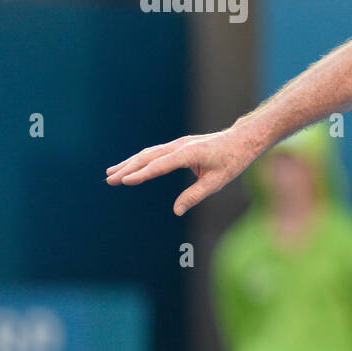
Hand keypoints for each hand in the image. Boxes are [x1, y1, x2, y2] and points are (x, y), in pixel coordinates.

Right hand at [105, 125, 262, 215]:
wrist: (242, 139)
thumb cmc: (232, 160)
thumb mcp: (217, 181)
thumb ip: (195, 196)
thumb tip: (176, 211)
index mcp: (189, 153)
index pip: (160, 165)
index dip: (142, 174)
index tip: (125, 181)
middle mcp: (180, 146)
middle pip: (148, 157)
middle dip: (127, 169)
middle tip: (109, 180)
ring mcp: (178, 144)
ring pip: (149, 153)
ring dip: (129, 163)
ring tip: (111, 173)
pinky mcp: (179, 145)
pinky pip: (155, 152)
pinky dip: (140, 159)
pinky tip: (130, 166)